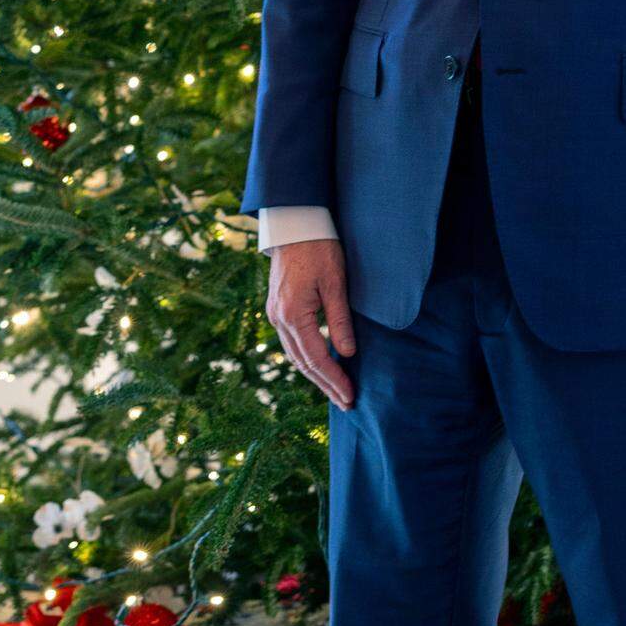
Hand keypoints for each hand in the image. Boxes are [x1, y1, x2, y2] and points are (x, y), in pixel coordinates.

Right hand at [265, 237, 356, 410]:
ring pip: (295, 355)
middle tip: (346, 402)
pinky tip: (321, 364)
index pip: (316, 358)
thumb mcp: (336, 282)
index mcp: (292, 313)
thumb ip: (340, 320)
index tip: (351, 395)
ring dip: (316, 375)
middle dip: (325, 384)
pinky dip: (307, 358)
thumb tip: (348, 354)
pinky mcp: (277, 307)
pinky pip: (292, 342)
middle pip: (302, 363)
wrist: (294, 223)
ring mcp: (275, 313)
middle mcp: (278, 318)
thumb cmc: (319, 248)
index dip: (334, 379)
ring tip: (336, 390)